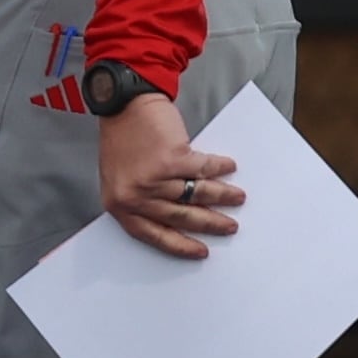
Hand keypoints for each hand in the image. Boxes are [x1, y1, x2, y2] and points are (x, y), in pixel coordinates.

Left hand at [99, 91, 243, 260]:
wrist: (122, 105)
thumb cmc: (121, 140)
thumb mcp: (121, 179)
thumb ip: (142, 200)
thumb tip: (180, 220)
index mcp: (120, 205)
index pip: (153, 234)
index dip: (180, 245)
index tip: (201, 252)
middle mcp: (136, 196)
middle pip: (182, 218)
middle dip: (211, 224)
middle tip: (229, 227)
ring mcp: (154, 179)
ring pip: (198, 195)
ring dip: (223, 196)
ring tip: (237, 197)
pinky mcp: (172, 159)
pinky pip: (204, 170)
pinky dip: (219, 169)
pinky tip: (228, 167)